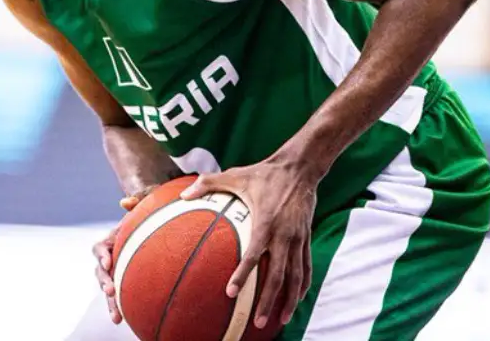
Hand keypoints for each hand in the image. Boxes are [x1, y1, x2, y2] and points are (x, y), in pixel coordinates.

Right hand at [94, 189, 155, 323]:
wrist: (159, 233)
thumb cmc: (150, 217)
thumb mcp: (146, 205)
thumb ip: (137, 201)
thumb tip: (125, 202)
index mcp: (112, 240)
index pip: (99, 247)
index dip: (101, 255)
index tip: (107, 262)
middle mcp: (111, 257)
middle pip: (99, 272)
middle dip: (103, 282)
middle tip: (110, 290)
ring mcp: (117, 272)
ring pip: (107, 288)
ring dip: (109, 301)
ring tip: (116, 315)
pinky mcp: (124, 283)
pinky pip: (118, 297)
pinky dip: (118, 308)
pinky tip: (121, 320)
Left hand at [181, 157, 315, 329]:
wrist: (299, 168)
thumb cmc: (263, 173)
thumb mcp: (235, 175)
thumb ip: (208, 183)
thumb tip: (183, 194)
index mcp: (265, 222)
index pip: (254, 255)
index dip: (242, 274)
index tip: (231, 292)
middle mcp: (284, 235)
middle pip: (278, 276)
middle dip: (268, 301)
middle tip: (258, 321)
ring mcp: (298, 239)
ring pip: (295, 277)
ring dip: (289, 300)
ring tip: (280, 321)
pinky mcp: (306, 238)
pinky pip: (306, 267)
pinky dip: (302, 285)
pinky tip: (296, 299)